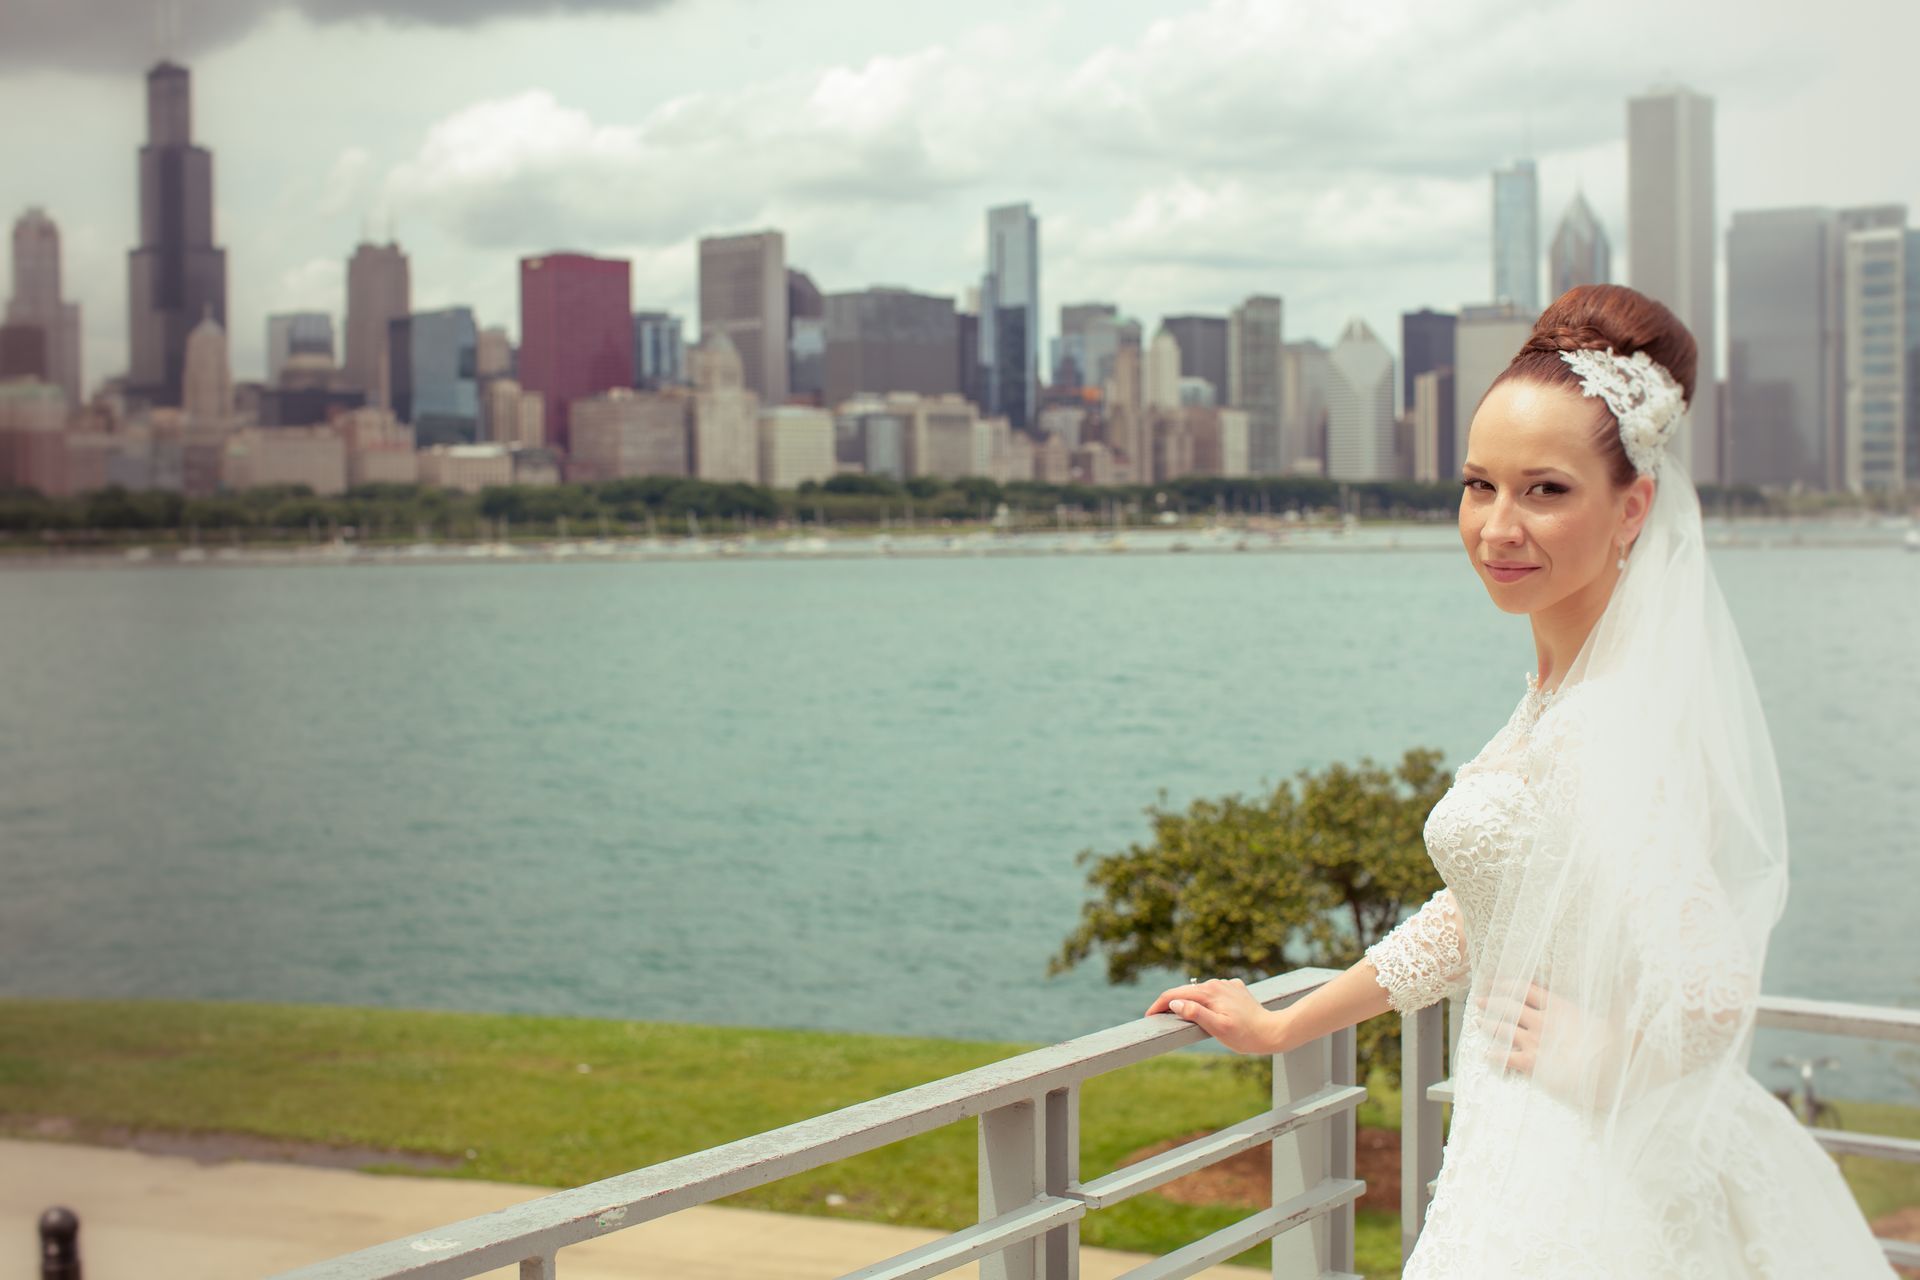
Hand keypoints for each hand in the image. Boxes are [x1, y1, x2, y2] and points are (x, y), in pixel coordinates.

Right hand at [1145, 977, 1282, 1055]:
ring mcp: (1226, 985)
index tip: (1148, 1017)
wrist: (1273, 1031)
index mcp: (1209, 992)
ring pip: (1199, 991)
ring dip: (1187, 1000)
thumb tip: (1174, 1003)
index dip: (1158, 1005)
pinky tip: (1207, 1010)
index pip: (1174, 994)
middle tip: (1157, 1017)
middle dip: (1169, 1002)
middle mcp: (1216, 983)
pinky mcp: (1235, 990)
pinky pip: (1213, 993)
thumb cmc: (1245, 1035)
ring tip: (1178, 1015)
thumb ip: (1195, 1013)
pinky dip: (1205, 1000)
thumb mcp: (1218, 1028)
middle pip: (1185, 990)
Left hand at [1475, 978, 1609, 1094]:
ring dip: (1489, 1025)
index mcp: (1560, 1007)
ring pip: (1503, 1029)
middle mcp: (1543, 1021)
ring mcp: (1536, 1042)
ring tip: (1477, 1021)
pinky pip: (1507, 1057)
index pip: (1527, 989)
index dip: (1509, 984)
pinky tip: (1486, 1055)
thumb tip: (1627, 969)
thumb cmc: (1617, 1044)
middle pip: (1509, 1007)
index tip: (1497, 982)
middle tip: (1478, 1000)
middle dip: (1492, 1002)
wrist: (1615, 1070)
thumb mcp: (1614, 1015)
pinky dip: (1495, 1056)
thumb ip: (1613, 993)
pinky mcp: (1533, 1063)